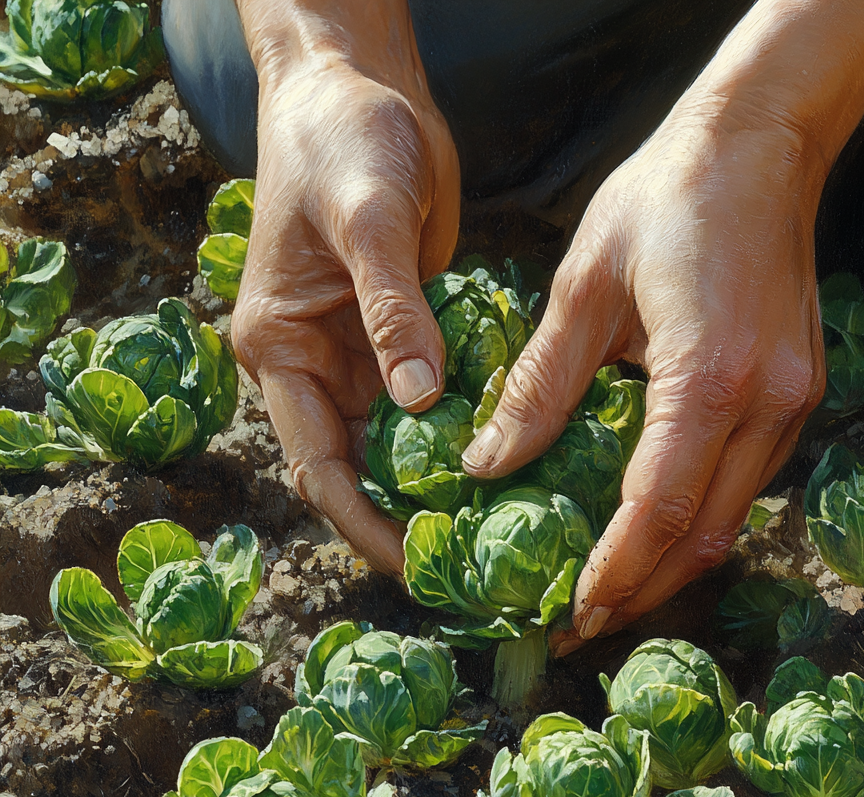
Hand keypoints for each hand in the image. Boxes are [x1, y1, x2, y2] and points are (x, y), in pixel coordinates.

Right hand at [231, 0, 458, 575]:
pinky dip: (461, 434)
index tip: (415, 565)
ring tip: (496, 531)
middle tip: (473, 565)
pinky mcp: (403, 336)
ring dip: (440, 485)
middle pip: (360, 469)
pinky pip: (431, 402)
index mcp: (280, 349)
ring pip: (399, 445)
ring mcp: (361, 354)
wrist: (359, 86)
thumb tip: (418, 401)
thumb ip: (392, 311)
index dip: (363, 522)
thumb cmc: (341, 139)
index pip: (319, 463)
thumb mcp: (366, 219)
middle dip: (408, 519)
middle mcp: (316, 365)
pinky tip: (506, 463)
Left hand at [462, 109, 825, 649]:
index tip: (572, 612)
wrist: (761, 146)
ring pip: (730, 520)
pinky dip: (695, 520)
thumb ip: (539, 386)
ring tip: (609, 590)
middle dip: (641, 591)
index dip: (614, 571)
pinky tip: (650, 529)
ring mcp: (794, 404)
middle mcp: (768, 404)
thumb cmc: (665, 200)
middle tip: (581, 622)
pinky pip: (744, 484)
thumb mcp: (582, 286)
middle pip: (702, 536)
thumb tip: (488, 464)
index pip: (657, 508)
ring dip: (669, 565)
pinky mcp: (798, 396)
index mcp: (710, 376)